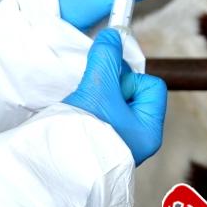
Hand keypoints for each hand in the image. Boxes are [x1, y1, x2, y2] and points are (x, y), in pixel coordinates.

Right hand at [62, 29, 166, 165]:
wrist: (55, 169)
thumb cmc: (85, 135)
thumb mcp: (98, 88)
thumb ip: (106, 58)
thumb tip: (113, 36)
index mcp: (149, 130)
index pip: (151, 86)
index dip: (130, 78)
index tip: (109, 83)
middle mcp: (138, 138)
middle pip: (131, 92)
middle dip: (110, 87)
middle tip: (94, 95)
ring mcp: (119, 142)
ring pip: (113, 103)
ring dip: (97, 98)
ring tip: (84, 110)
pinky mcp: (99, 143)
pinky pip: (100, 115)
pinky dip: (88, 110)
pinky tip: (78, 117)